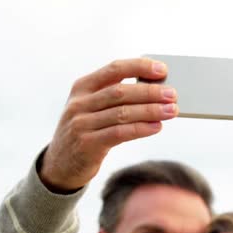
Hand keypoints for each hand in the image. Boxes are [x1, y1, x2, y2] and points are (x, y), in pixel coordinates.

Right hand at [39, 58, 177, 191]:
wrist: (60, 165)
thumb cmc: (86, 131)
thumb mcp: (92, 109)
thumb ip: (116, 99)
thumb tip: (156, 92)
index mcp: (82, 87)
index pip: (114, 69)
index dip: (139, 67)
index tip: (162, 69)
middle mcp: (79, 103)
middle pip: (121, 92)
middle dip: (150, 92)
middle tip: (173, 94)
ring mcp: (81, 124)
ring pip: (122, 113)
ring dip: (150, 111)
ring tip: (171, 110)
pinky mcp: (87, 144)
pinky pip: (120, 133)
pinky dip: (141, 129)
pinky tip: (157, 127)